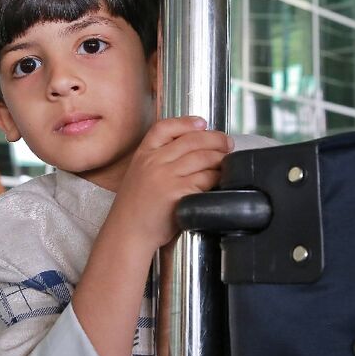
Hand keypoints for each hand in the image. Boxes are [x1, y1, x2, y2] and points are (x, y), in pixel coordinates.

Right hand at [110, 116, 231, 247]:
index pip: (164, 127)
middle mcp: (154, 162)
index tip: (202, 123)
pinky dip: (217, 178)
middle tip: (227, 144)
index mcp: (142, 155)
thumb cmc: (135, 209)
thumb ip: (158, 161)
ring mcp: (166, 177)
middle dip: (215, 139)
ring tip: (226, 162)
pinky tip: (220, 180)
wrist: (127, 233)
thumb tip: (193, 150)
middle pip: (192, 140)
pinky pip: (206, 179)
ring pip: (203, 158)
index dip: (186, 122)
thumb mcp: (139, 175)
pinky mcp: (179, 193)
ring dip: (220, 158)